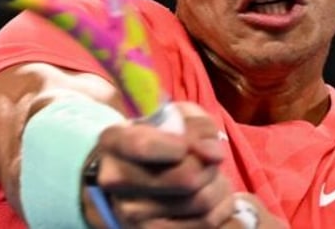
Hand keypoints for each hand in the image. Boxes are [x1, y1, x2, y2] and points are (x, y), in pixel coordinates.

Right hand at [82, 102, 285, 226]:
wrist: (132, 174)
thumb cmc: (159, 138)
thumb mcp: (174, 117)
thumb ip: (197, 126)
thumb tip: (212, 154)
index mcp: (114, 141)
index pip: (145, 146)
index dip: (181, 144)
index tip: (190, 144)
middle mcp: (115, 180)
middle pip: (185, 178)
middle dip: (209, 166)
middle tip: (210, 160)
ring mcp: (131, 214)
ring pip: (200, 202)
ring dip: (219, 186)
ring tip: (213, 177)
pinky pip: (204, 224)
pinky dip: (221, 207)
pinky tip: (214, 196)